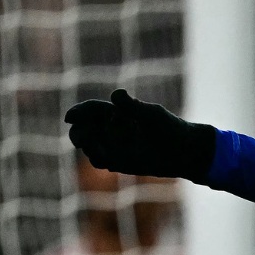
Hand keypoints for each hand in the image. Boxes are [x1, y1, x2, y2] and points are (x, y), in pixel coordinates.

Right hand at [65, 89, 218, 180]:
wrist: (182, 151)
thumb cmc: (169, 128)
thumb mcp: (151, 114)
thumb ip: (132, 106)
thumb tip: (116, 94)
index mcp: (115, 112)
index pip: (90, 110)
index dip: (78, 112)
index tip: (71, 117)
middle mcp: (109, 128)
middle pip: (83, 128)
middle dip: (78, 133)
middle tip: (81, 138)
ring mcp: (112, 145)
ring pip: (88, 146)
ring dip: (88, 147)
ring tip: (99, 149)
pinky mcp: (117, 161)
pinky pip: (99, 160)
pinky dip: (98, 159)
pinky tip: (106, 159)